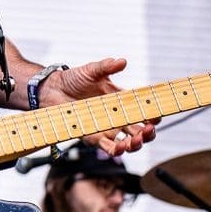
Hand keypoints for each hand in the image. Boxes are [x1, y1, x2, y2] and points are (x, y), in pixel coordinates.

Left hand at [40, 56, 157, 156]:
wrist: (52, 90)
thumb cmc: (73, 79)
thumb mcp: (92, 71)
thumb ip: (107, 66)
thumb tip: (122, 61)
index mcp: (121, 100)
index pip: (143, 108)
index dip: (153, 113)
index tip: (158, 113)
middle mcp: (117, 116)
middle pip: (140, 129)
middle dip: (149, 132)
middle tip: (150, 129)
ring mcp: (107, 128)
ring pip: (128, 141)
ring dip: (136, 143)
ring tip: (138, 140)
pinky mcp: (94, 137)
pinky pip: (109, 148)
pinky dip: (117, 150)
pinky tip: (122, 147)